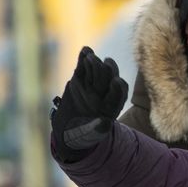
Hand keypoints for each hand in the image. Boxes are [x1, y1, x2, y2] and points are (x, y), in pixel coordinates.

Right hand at [50, 46, 127, 161]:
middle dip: (106, 71)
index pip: (119, 93)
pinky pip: (83, 66)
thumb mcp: (91, 135)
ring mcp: (92, 85)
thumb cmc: (83, 137)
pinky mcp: (79, 79)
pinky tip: (85, 50)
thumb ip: (98, 128)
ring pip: (96, 70)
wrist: (68, 131)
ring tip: (91, 57)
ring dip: (95, 62)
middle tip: (104, 64)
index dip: (118, 88)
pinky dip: (84, 58)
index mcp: (112, 106)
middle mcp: (104, 94)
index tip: (116, 82)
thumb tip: (105, 122)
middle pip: (108, 78)